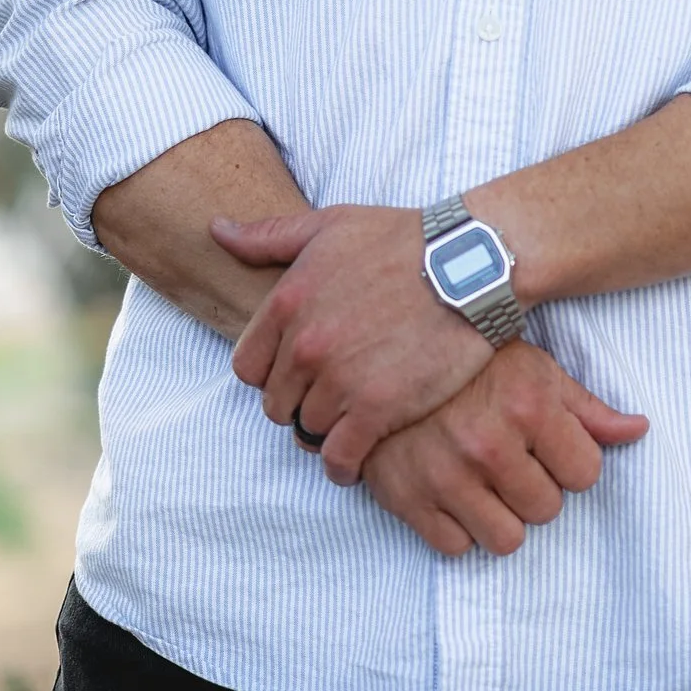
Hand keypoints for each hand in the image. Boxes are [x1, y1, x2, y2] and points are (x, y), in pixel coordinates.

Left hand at [218, 201, 492, 478]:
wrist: (473, 263)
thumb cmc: (405, 239)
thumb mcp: (329, 225)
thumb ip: (268, 236)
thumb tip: (217, 230)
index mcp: (287, 302)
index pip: (248, 367)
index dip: (271, 375)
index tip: (296, 376)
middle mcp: (305, 345)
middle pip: (277, 404)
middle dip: (299, 404)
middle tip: (327, 401)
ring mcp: (340, 380)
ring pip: (307, 430)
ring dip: (324, 432)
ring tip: (347, 426)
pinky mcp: (378, 408)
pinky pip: (340, 456)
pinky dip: (342, 465)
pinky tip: (353, 463)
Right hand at [359, 341, 649, 559]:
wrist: (379, 357)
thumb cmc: (469, 364)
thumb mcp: (534, 370)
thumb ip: (587, 409)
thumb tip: (639, 431)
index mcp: (529, 405)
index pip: (586, 474)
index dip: (571, 462)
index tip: (546, 446)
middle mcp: (488, 443)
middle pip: (547, 511)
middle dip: (535, 489)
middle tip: (509, 461)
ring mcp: (445, 474)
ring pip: (507, 540)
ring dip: (500, 517)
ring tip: (484, 482)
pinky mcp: (406, 498)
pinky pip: (455, 548)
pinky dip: (456, 527)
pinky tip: (450, 492)